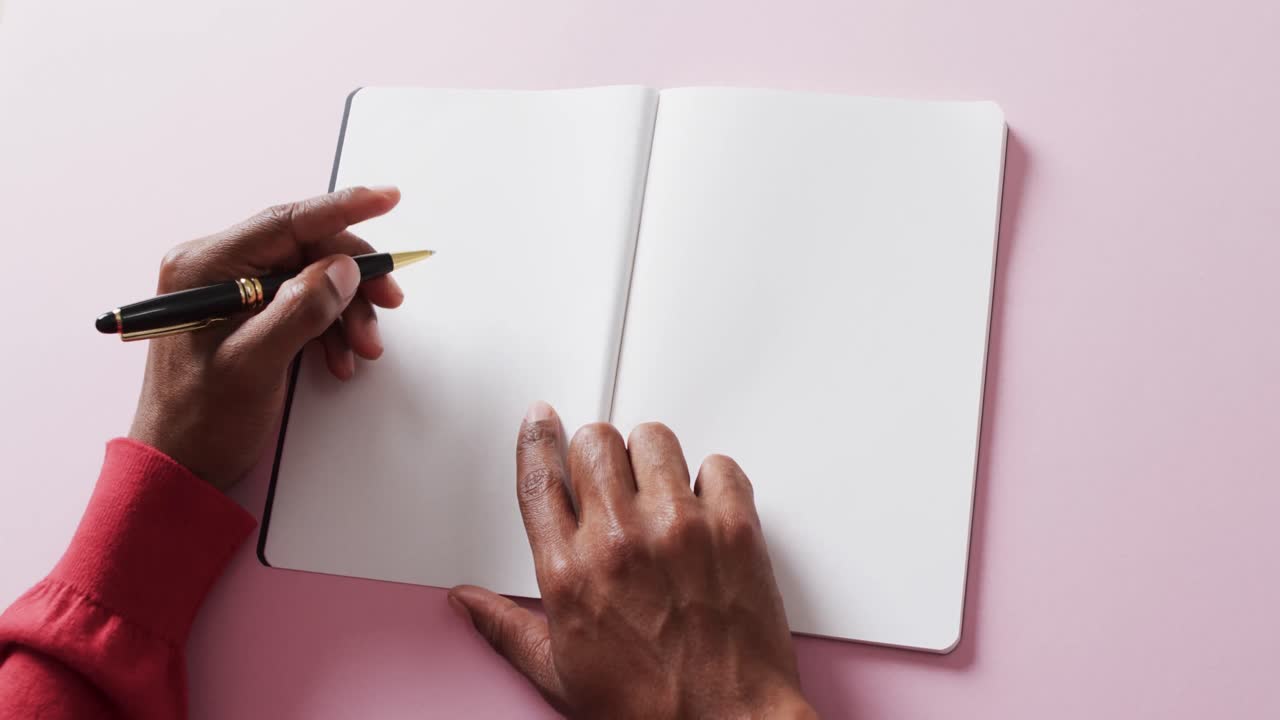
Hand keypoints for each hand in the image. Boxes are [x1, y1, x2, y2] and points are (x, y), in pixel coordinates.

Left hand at [129, 186, 403, 490]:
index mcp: (205, 266)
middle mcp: (216, 269)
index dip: (344, 208)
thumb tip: (341, 269)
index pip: (287, 221)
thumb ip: (300, 310)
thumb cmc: (201, 419)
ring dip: (346, 310)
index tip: (387, 198)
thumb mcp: (255, 364)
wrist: (183, 464)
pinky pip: (303, 303)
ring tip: (363, 348)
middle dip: (352, 279)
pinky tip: (339, 356)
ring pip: (312, 277)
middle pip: (307, 249)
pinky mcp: (246, 313)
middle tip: (388, 302)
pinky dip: (330, 327)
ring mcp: (230, 290)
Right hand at [449, 402, 816, 718]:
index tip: (540, 420)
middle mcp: (620, 539)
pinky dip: (713, 479)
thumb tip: (468, 602)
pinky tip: (706, 508)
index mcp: (569, 572)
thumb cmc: (650, 708)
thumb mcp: (559, 673)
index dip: (536, 438)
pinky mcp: (733, 528)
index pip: (538, 477)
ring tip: (660, 492)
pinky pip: (719, 465)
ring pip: (654, 439)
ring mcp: (679, 528)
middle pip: (593, 442)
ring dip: (652, 458)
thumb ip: (507, 627)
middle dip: (596, 452)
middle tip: (611, 478)